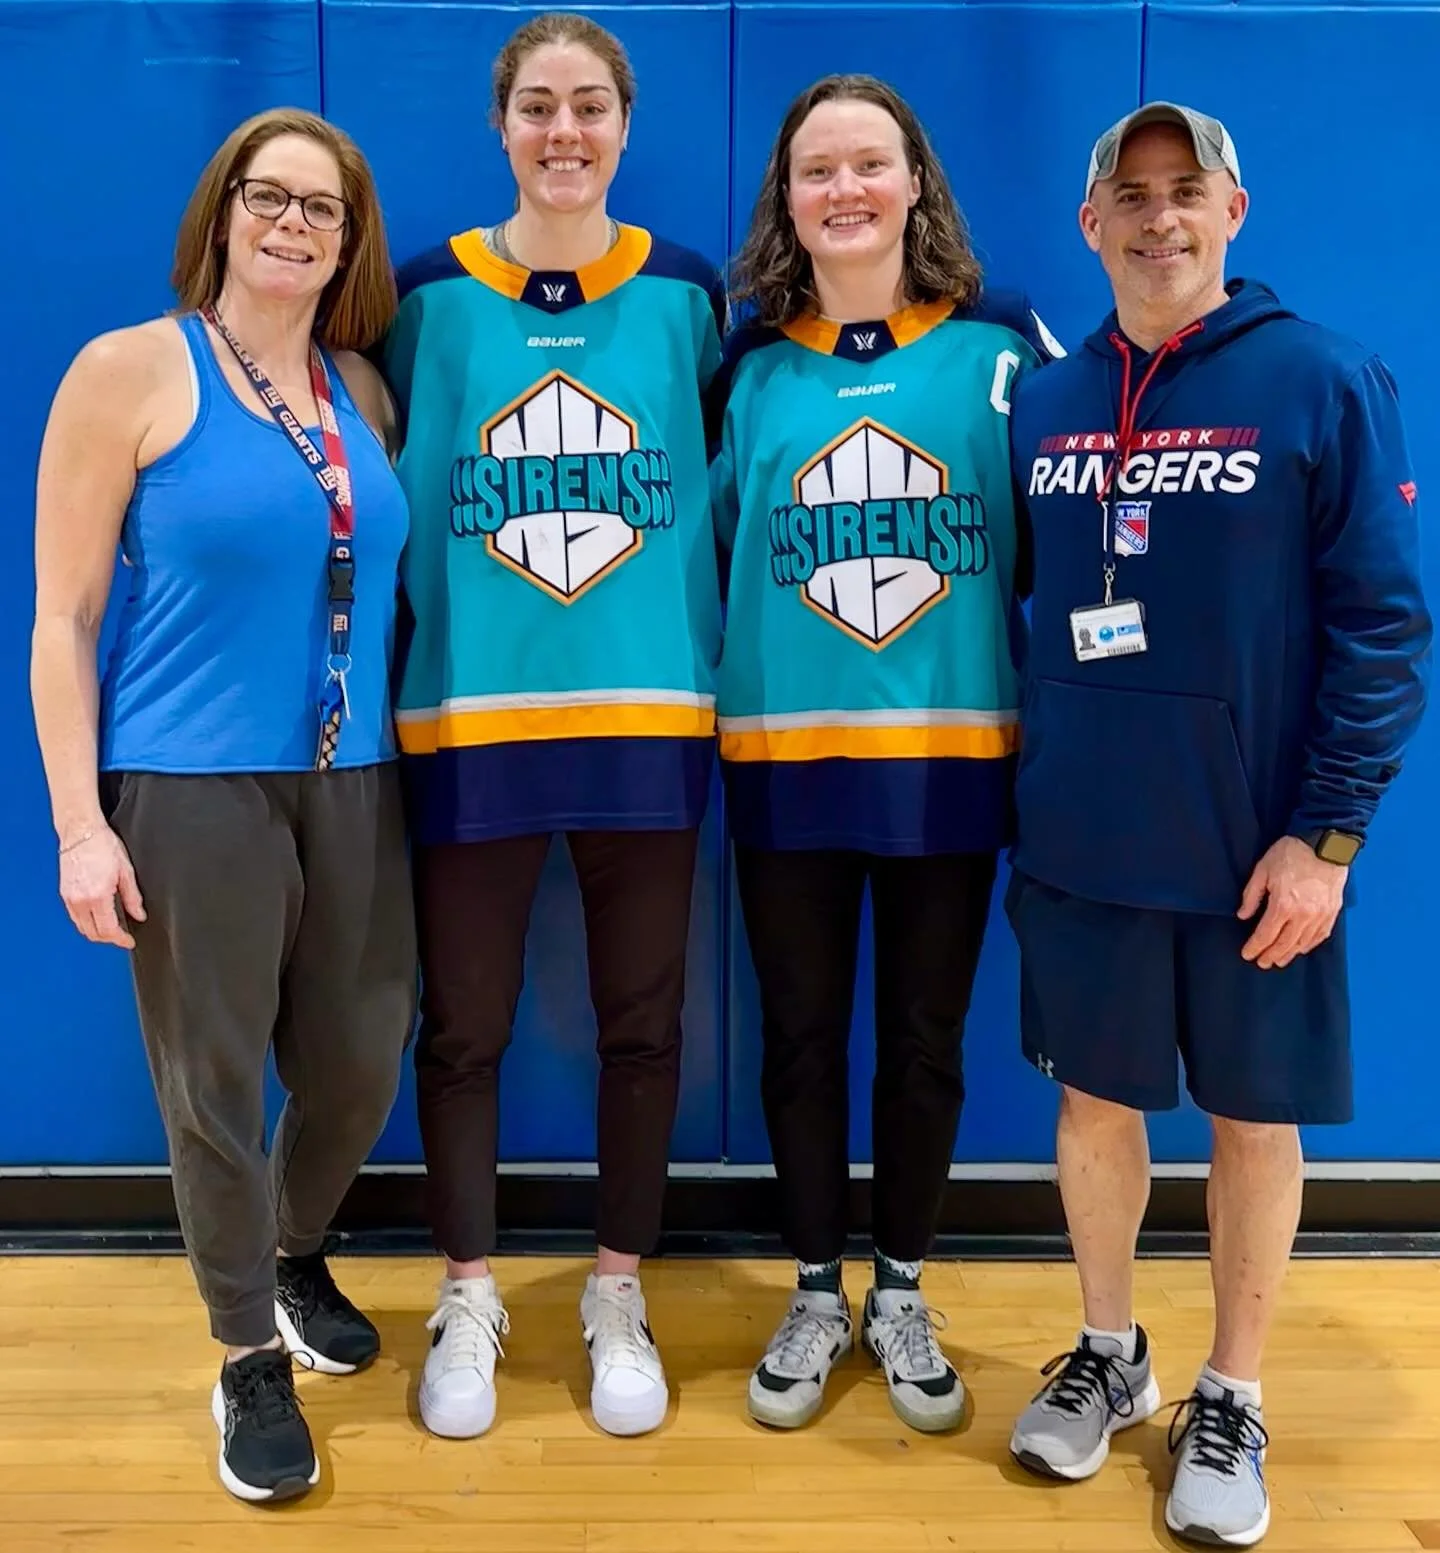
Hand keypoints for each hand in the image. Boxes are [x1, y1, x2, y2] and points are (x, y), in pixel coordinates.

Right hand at [59, 825, 145, 948]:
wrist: (81, 832)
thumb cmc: (103, 845)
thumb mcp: (126, 871)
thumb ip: (133, 897)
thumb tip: (139, 914)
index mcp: (97, 896)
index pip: (108, 930)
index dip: (120, 940)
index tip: (129, 941)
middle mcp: (80, 900)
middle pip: (92, 933)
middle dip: (108, 938)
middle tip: (122, 935)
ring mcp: (69, 898)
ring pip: (82, 927)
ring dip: (96, 932)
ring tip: (112, 927)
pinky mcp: (64, 893)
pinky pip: (74, 917)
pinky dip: (86, 922)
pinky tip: (97, 916)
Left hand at [1237, 836, 1345, 969]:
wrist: (1324, 842)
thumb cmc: (1290, 853)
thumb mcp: (1262, 870)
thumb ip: (1252, 896)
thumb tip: (1243, 915)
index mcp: (1283, 905)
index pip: (1265, 935)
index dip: (1255, 947)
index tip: (1247, 954)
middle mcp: (1303, 915)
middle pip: (1284, 944)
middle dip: (1271, 956)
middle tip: (1262, 963)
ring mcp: (1320, 915)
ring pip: (1303, 943)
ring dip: (1289, 954)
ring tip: (1279, 960)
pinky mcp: (1332, 911)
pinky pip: (1320, 935)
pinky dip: (1309, 945)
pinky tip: (1301, 948)